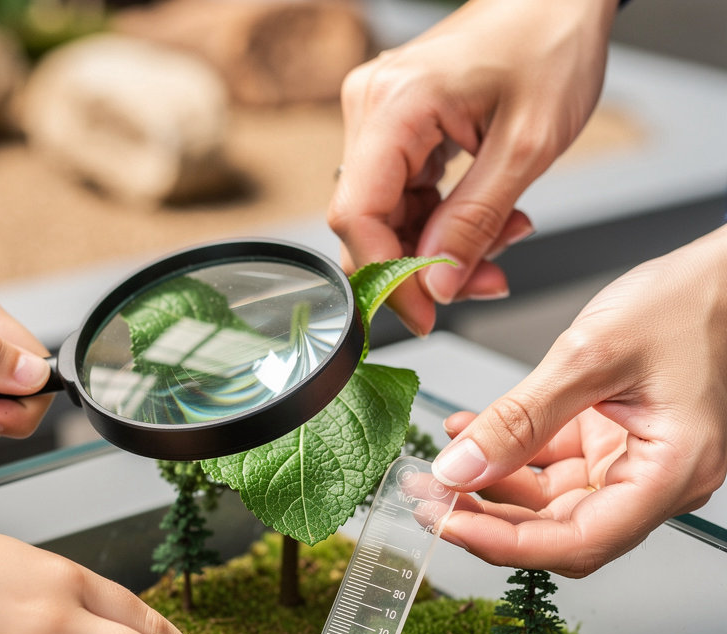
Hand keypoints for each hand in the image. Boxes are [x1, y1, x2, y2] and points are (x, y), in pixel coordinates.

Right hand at [327, 0, 616, 334]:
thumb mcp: (526, 146)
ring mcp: (378, 118)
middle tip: (483, 283)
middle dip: (422, 266)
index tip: (424, 315)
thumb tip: (437, 288)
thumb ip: (475, 223)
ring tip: (503, 242)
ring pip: (387, 217)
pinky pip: (403, 197)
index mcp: (393, 106)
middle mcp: (370, 109)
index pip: (358, 217)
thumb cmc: (552, 41)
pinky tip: (488, 222)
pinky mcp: (395, 128)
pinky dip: (443, 222)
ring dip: (439, 247)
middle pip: (368, 223)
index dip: (387, 277)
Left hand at [431, 227, 726, 576]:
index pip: (577, 542)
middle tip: (428, 500)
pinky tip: (469, 433)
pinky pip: (551, 463)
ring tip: (438, 465)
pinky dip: (508, 451)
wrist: (726, 270)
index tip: (448, 525)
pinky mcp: (614, 439)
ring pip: (547, 499)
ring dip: (489, 483)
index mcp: (670, 473)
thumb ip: (519, 419)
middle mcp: (655, 479)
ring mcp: (633, 461)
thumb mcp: (591, 355)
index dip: (504, 544)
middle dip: (486, 517)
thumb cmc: (694, 301)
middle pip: (557, 528)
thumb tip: (460, 468)